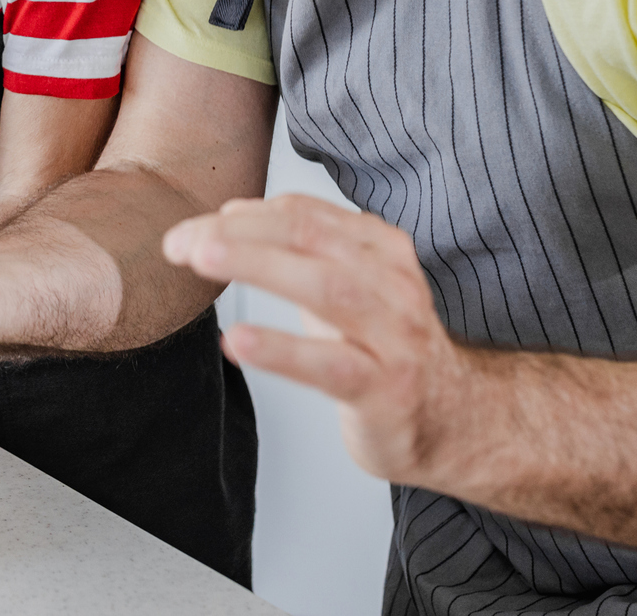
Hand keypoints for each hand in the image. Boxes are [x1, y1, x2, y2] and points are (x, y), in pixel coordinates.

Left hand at [162, 194, 476, 487]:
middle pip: (308, 239)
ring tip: (201, 261)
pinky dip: (283, 350)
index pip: (303, 214)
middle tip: (179, 242)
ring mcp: (393, 337)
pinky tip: (239, 341)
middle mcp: (392, 283)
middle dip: (238, 234)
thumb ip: (300, 250)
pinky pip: (332, 366)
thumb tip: (228, 217)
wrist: (456, 422)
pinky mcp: (386, 390)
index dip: (243, 214)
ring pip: (325, 288)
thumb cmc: (385, 348)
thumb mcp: (348, 287)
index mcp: (380, 249)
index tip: (193, 225)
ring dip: (257, 266)